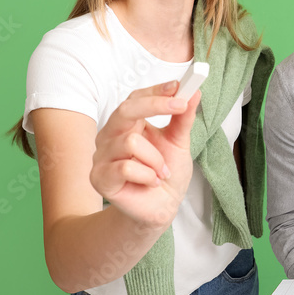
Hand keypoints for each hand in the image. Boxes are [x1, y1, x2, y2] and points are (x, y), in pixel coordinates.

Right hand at [89, 81, 200, 229]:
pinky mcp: (100, 178)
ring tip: (162, 172)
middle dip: (155, 105)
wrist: (161, 207)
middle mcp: (110, 136)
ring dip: (156, 159)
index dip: (156, 91)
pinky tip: (152, 182)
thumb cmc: (166, 174)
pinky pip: (126, 167)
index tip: (179, 87)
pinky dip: (147, 175)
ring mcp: (102, 157)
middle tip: (181, 106)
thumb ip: (183, 118)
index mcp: (128, 124)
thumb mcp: (178, 142)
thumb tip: (194, 92)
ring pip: (130, 142)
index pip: (135, 99)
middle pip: (125, 110)